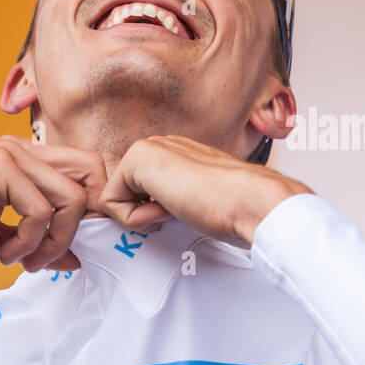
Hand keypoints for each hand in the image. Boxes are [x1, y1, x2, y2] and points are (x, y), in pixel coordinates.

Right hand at [0, 135, 106, 271]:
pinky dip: (30, 243)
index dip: (91, 211)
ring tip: (24, 260)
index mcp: (24, 160)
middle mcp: (20, 149)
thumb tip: (78, 259)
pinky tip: (5, 255)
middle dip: (84, 223)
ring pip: (73, 198)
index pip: (86, 171)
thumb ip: (40, 244)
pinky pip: (42, 211)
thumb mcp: (3, 243)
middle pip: (93, 173)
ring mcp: (9, 154)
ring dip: (55, 241)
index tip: (68, 248)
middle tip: (53, 254)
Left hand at [97, 135, 312, 248]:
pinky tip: (171, 208)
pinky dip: (139, 219)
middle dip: (146, 214)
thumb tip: (158, 217)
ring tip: (180, 208)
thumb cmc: (237, 208)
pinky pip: (112, 205)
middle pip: (125, 196)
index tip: (189, 211)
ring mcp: (148, 148)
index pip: (140, 193)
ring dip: (145, 217)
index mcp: (176, 153)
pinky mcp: (137, 160)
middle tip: (183, 211)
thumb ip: (178, 200)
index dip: (156, 214)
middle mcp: (160, 145)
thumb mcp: (200, 201)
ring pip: (117, 201)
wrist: (252, 201)